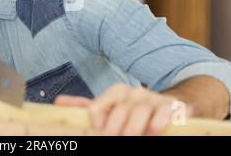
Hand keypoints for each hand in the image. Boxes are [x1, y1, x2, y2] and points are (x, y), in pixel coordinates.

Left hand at [55, 83, 192, 135]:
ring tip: (130, 138)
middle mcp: (134, 93)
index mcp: (116, 93)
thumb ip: (87, 106)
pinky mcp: (172, 107)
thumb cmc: (135, 111)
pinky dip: (158, 122)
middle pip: (118, 110)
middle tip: (111, 138)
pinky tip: (153, 131)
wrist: (171, 106)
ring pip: (140, 111)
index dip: (95, 122)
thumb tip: (59, 102)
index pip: (96, 106)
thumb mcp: (111, 107)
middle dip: (114, 128)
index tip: (98, 132)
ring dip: (134, 128)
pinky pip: (165, 112)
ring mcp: (153, 99)